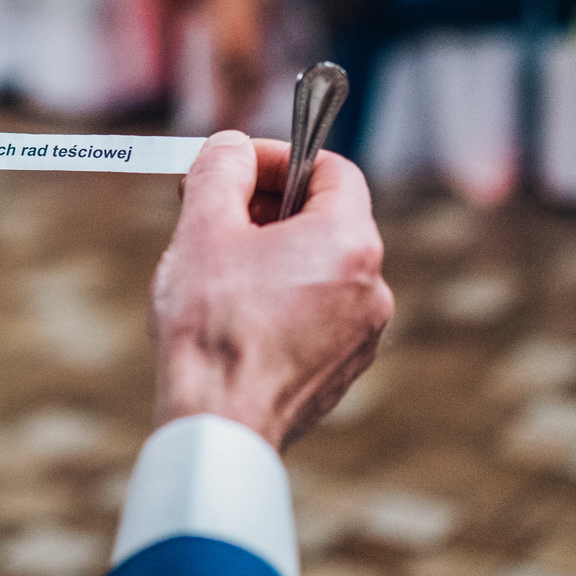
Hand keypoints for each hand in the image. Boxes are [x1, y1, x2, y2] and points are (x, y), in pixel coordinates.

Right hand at [151, 132, 391, 451]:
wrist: (219, 426)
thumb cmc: (212, 326)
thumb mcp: (204, 226)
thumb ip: (222, 169)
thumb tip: (231, 149)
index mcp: (350, 242)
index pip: (332, 169)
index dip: (280, 157)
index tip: (234, 166)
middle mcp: (372, 287)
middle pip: (325, 218)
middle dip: (268, 204)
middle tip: (214, 208)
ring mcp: (362, 334)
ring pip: (318, 268)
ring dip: (271, 252)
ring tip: (215, 263)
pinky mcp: (341, 371)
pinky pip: (316, 312)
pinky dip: (280, 297)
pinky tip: (233, 311)